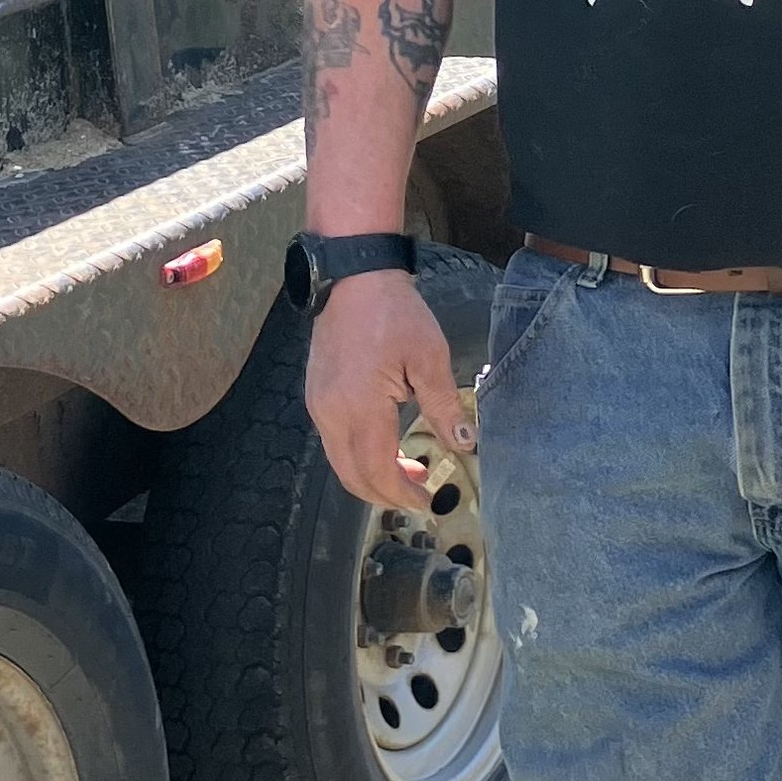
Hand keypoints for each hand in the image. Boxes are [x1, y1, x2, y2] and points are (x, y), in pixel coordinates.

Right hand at [303, 272, 475, 506]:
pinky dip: (358, 454)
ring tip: (409, 469)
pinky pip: (334, 441)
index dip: (401, 494)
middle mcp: (331, 414)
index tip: (428, 502)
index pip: (377, 470)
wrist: (354, 278)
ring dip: (371, 474)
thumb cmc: (394, 314)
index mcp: (360, 408)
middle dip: (384, 494)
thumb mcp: (429, 358)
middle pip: (352, 475)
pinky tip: (385, 442)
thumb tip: (465, 444)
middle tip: (419, 494)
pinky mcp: (315, 395)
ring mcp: (318, 405)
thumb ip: (445, 407)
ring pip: (339, 461)